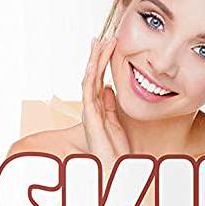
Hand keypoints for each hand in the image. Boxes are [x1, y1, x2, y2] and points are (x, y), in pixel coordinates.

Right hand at [81, 37, 129, 170]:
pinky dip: (91, 75)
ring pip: (89, 79)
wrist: (115, 168)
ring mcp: (89, 111)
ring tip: (100, 42)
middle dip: (97, 56)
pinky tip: (95, 62)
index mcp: (98, 108)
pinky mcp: (89, 116)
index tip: (109, 45)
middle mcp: (91, 107)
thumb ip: (110, 104)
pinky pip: (88, 90)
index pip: (99, 79)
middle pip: (92, 76)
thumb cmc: (115, 150)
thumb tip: (108, 87)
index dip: (103, 62)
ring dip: (94, 60)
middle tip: (103, 37)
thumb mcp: (116, 122)